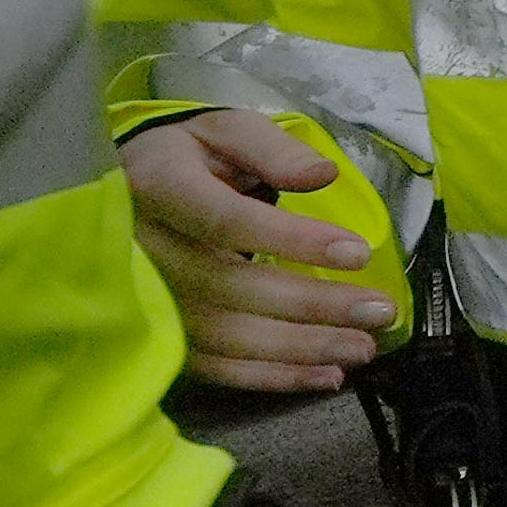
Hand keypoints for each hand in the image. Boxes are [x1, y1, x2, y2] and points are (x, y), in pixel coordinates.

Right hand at [122, 110, 400, 394]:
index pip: (226, 220)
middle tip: (380, 312)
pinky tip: (325, 375)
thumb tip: (322, 174)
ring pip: (226, 336)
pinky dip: (273, 377)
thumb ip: (272, 149)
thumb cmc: (185, 158)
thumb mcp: (225, 129)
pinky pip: (215, 367)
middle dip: (312, 305)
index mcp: (159, 188)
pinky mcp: (159, 333)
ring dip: (301, 349)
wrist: (125, 193)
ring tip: (363, 347)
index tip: (357, 252)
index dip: (291, 241)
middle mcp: (144, 251)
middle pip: (231, 287)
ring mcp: (146, 299)